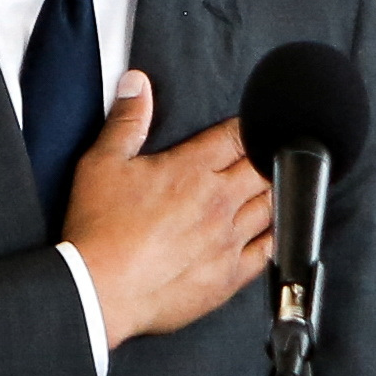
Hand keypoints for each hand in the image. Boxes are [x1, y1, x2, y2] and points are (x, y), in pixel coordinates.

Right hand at [58, 74, 272, 348]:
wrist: (99, 291)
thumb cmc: (99, 230)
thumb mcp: (102, 164)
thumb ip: (127, 120)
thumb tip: (137, 83)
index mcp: (192, 170)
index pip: (237, 136)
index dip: (248, 126)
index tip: (249, 126)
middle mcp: (218, 202)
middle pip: (264, 168)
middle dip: (267, 157)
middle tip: (266, 154)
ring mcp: (228, 240)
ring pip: (272, 206)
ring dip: (273, 193)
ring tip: (270, 187)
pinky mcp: (229, 276)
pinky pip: (269, 250)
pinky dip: (276, 235)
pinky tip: (273, 230)